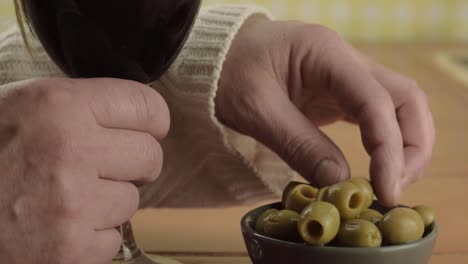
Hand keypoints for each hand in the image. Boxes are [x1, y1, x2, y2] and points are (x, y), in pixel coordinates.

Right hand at [0, 78, 168, 263]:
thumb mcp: (22, 108)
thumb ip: (80, 107)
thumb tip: (136, 115)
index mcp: (59, 106)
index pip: (148, 108)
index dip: (150, 121)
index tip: (144, 129)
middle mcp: (70, 151)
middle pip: (150, 156)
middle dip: (133, 163)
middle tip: (101, 167)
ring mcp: (71, 206)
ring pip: (132, 201)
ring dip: (107, 202)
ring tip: (65, 198)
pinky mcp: (69, 251)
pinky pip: (113, 239)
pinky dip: (92, 236)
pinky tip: (57, 226)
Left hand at [216, 17, 434, 205]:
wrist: (214, 56)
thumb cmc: (226, 72)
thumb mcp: (255, 110)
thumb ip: (298, 144)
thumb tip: (340, 182)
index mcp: (325, 53)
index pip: (375, 100)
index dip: (388, 148)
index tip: (384, 189)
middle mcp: (344, 60)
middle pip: (405, 98)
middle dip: (411, 146)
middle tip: (393, 189)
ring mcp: (344, 75)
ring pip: (397, 106)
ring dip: (404, 145)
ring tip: (388, 184)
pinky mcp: (336, 93)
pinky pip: (374, 115)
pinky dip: (384, 142)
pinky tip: (376, 168)